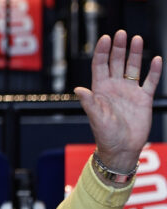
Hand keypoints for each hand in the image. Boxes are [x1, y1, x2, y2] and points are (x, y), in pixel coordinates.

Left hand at [74, 30, 161, 171]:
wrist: (121, 150)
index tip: (105, 38)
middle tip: (121, 34)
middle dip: (118, 48)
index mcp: (100, 91)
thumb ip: (89, 103)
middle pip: (116, 63)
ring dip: (135, 54)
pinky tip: (156, 60)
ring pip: (133, 68)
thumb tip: (78, 89)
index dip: (101, 52)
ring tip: (137, 40)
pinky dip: (154, 71)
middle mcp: (114, 88)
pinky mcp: (143, 99)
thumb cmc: (105, 136)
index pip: (99, 66)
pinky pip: (150, 81)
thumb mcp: (96, 118)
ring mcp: (129, 92)